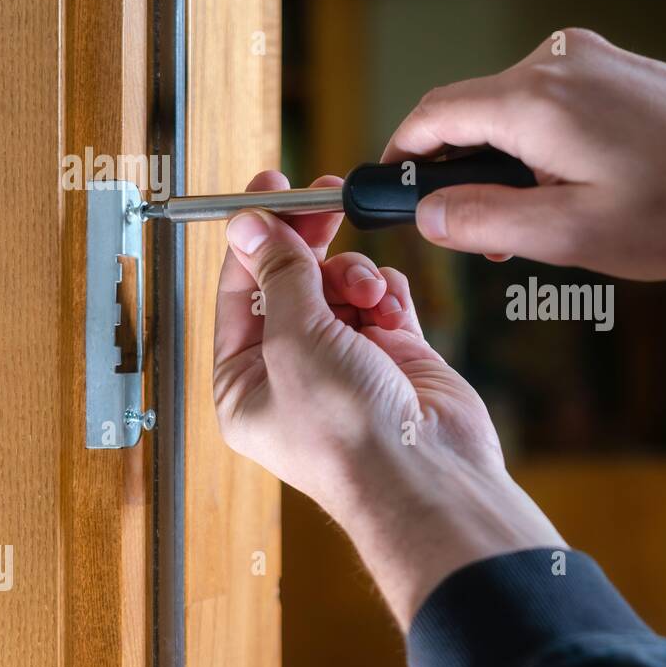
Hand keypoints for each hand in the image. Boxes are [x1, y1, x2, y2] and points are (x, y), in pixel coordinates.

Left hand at [212, 170, 563, 627]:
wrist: (426, 475)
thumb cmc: (348, 437)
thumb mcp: (294, 340)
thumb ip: (279, 275)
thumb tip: (252, 226)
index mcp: (245, 381)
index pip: (239, 290)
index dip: (255, 237)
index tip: (270, 190)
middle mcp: (293, 372)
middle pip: (292, 283)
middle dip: (309, 242)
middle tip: (323, 199)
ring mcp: (347, 364)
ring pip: (341, 285)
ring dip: (354, 276)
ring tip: (367, 293)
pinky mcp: (395, 358)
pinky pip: (384, 302)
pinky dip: (388, 294)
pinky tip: (389, 308)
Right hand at [384, 29, 665, 279]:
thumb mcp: (576, 235)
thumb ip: (490, 222)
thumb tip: (430, 213)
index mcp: (534, 99)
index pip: (433, 115)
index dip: (402, 156)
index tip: (390, 193)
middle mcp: (556, 63)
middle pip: (472, 114)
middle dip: (464, 176)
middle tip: (485, 242)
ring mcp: (592, 61)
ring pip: (514, 114)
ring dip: (509, 168)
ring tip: (544, 229)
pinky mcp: (619, 70)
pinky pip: (553, 107)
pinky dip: (544, 150)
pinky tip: (580, 196)